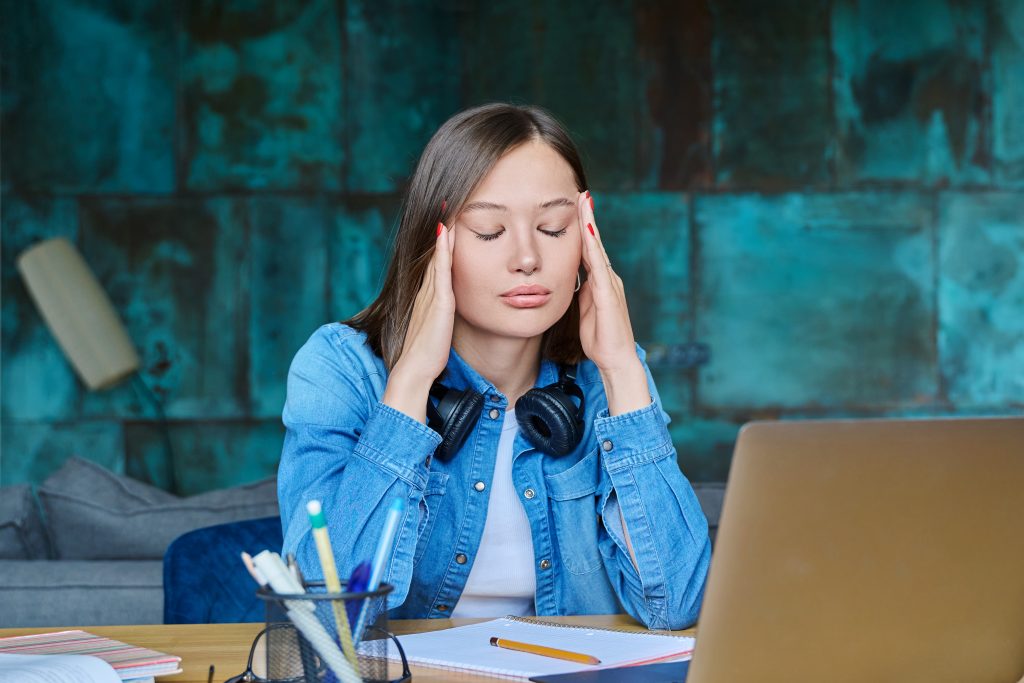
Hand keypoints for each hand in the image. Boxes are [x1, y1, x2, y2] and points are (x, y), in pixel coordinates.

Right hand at [382, 222, 456, 422]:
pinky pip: (441, 270)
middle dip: (440, 230)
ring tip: (446, 208)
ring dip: (441, 233)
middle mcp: (426, 292)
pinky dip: (442, 251)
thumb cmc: (426, 356)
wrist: (414, 371)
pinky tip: (446, 233)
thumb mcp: (435, 330)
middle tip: (445, 203)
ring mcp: (431, 296)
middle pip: (434, 255)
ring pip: (437, 257)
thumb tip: (445, 314)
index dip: (439, 244)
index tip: (445, 221)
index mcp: (427, 298)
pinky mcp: (439, 303)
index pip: (435, 265)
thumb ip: (439, 318)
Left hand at [576, 192, 649, 414]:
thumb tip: (570, 279)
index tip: (576, 205)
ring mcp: (610, 284)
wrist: (615, 360)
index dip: (582, 227)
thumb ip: (580, 292)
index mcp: (600, 281)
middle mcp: (608, 278)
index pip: (589, 248)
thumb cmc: (599, 338)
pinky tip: (586, 233)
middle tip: (581, 192)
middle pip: (594, 242)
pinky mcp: (608, 295)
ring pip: (597, 249)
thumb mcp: (583, 309)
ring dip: (590, 225)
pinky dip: (593, 248)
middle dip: (588, 217)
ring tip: (584, 202)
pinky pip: (598, 266)